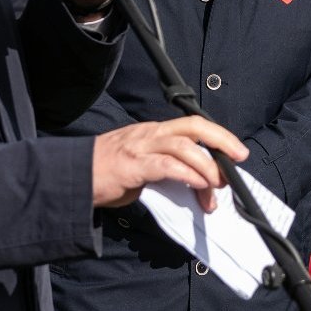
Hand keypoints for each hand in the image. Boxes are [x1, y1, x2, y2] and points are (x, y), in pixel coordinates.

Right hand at [92, 115, 247, 212]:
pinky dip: (187, 174)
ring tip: (217, 185)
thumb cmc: (105, 175)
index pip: (193, 126)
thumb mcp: (141, 166)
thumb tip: (195, 184)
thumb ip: (166, 169)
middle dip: (222, 141)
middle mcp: (150, 133)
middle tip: (239, 159)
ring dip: (206, 166)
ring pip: (184, 146)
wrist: (71, 179)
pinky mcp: (132, 165)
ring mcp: (140, 147)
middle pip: (195, 127)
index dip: (219, 136)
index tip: (236, 152)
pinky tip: (198, 184)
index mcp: (154, 132)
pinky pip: (166, 165)